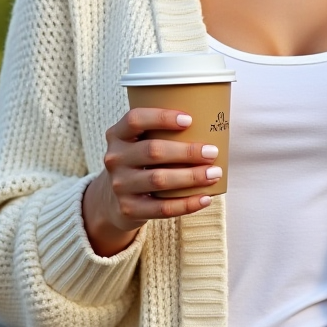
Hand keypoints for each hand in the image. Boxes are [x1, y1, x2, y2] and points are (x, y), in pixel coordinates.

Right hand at [82, 107, 222, 256]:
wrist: (112, 200)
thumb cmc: (138, 163)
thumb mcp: (137, 143)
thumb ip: (159, 132)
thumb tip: (209, 126)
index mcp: (117, 135)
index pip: (135, 119)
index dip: (162, 117)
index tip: (190, 120)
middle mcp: (115, 159)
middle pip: (153, 151)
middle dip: (187, 151)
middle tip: (212, 153)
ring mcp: (120, 185)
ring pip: (159, 180)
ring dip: (191, 177)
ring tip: (214, 174)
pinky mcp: (129, 209)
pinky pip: (162, 207)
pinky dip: (187, 204)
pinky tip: (206, 198)